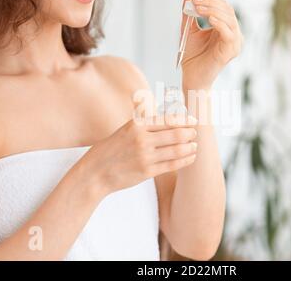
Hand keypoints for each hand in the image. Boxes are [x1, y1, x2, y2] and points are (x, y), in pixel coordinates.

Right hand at [78, 115, 197, 195]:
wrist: (95, 172)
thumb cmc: (112, 149)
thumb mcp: (125, 129)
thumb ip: (145, 123)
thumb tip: (170, 118)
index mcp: (137, 124)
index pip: (169, 119)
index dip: (185, 120)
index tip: (194, 121)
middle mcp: (142, 138)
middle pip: (177, 134)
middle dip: (190, 133)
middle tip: (195, 134)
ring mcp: (145, 156)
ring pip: (177, 150)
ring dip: (190, 147)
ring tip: (194, 146)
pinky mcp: (147, 172)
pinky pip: (173, 165)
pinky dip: (185, 160)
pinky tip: (190, 157)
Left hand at [180, 0, 243, 89]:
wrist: (192, 78)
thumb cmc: (192, 57)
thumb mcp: (189, 30)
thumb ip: (189, 13)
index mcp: (226, 28)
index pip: (223, 7)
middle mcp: (234, 34)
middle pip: (227, 10)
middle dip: (210, 1)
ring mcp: (235, 43)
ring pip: (229, 19)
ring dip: (212, 10)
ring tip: (198, 6)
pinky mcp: (231, 51)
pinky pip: (228, 33)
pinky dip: (219, 23)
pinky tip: (209, 18)